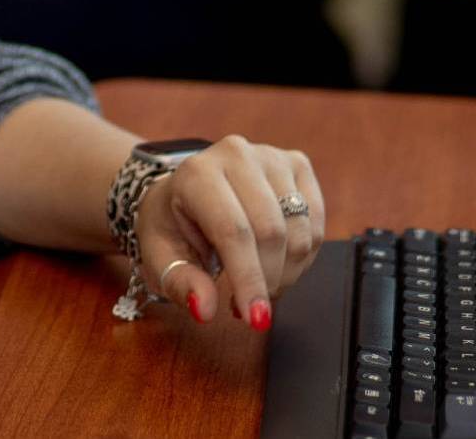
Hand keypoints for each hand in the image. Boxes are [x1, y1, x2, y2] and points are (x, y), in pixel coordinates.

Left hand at [132, 135, 324, 329]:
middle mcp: (237, 155)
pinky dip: (302, 257)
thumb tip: (205, 309)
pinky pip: (316, 223)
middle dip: (267, 281)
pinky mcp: (297, 165)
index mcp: (197, 174)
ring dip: (286, 273)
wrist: (184, 192)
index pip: (234, 231)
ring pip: (299, 231)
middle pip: (272, 232)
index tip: (256, 319)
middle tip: (251, 307)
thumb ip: (181, 284)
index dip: (249, 279)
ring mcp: (271, 157)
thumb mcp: (160, 259)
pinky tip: (278, 263)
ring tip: (259, 283)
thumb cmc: (172, 227)